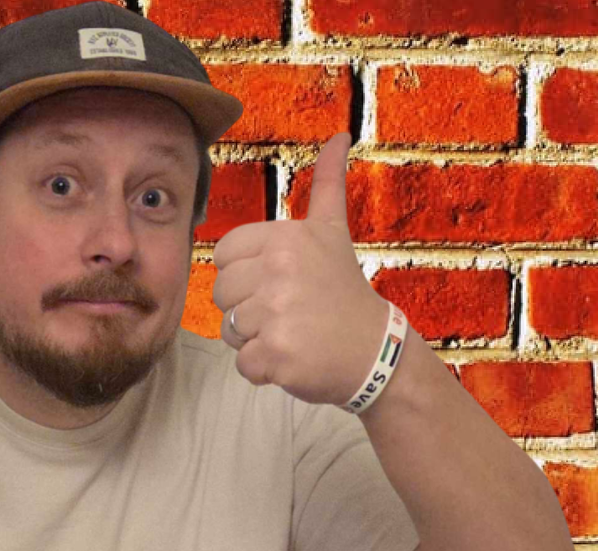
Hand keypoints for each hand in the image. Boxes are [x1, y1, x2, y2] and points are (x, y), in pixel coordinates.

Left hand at [208, 131, 394, 406]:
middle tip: (289, 312)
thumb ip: (328, 184)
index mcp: (284, 239)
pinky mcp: (277, 354)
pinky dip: (264, 368)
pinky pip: (243, 363)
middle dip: (248, 309)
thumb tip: (339, 135)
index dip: (245, 275)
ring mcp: (277, 314)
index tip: (280, 283)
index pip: (224, 257)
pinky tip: (294, 358)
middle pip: (221, 294)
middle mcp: (279, 271)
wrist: (376, 351)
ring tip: (293, 333)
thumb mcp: (334, 231)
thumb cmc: (344, 291)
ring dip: (255, 339)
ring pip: (229, 330)